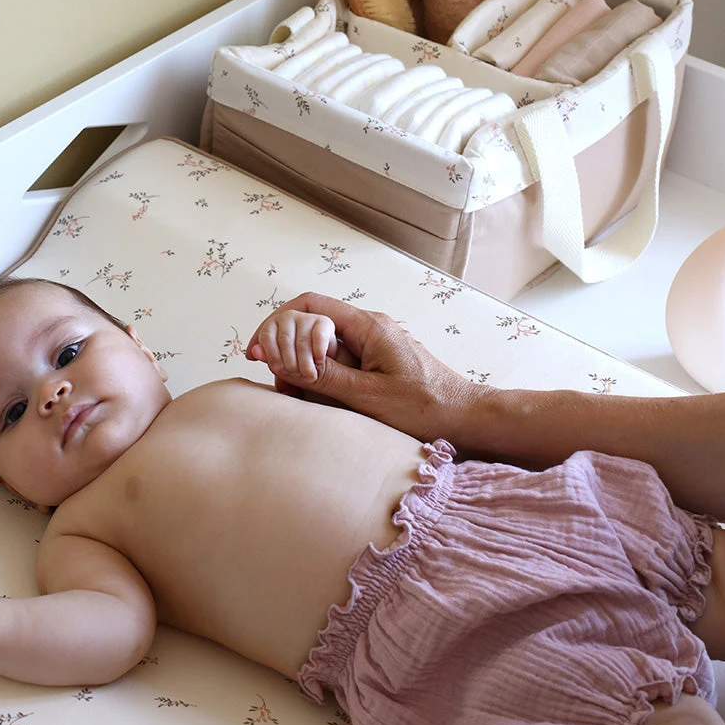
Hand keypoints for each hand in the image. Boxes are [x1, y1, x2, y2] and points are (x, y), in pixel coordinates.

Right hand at [247, 292, 493, 442]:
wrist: (467, 419)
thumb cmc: (427, 406)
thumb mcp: (369, 396)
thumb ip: (324, 377)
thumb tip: (281, 362)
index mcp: (367, 326)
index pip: (309, 305)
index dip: (276, 323)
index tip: (257, 352)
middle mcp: (367, 329)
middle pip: (309, 324)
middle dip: (285, 350)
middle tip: (278, 382)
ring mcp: (370, 346)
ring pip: (319, 347)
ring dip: (300, 369)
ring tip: (295, 397)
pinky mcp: (373, 364)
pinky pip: (335, 363)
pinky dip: (318, 379)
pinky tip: (313, 401)